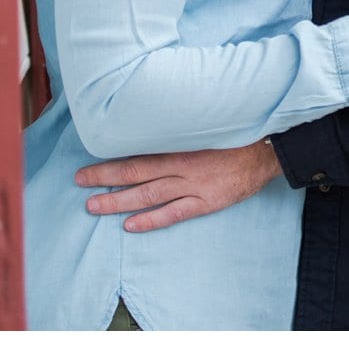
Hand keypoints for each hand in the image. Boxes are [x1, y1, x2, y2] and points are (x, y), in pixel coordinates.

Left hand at [75, 141, 280, 232]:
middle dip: (105, 178)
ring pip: (148, 194)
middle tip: (80, 184)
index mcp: (179, 142)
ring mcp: (193, 185)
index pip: (137, 151)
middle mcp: (181, 164)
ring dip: (119, 201)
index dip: (111, 158)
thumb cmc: (235, 132)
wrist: (268, 149)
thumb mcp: (203, 123)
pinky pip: (174, 213)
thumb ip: (178, 127)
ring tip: (94, 206)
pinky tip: (130, 226)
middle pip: (135, 172)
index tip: (89, 163)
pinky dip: (151, 220)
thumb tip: (149, 123)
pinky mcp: (206, 202)